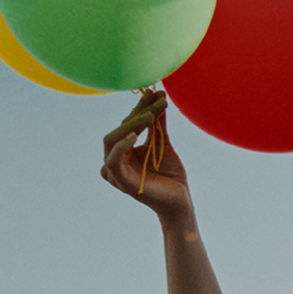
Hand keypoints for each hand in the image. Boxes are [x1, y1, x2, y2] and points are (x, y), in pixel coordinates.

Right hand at [100, 91, 191, 222]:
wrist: (180, 201)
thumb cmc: (170, 175)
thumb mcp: (163, 143)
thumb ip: (158, 123)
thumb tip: (158, 96)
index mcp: (122, 151)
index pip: (126, 124)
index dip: (140, 107)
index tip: (156, 92)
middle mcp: (114, 160)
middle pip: (119, 129)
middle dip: (137, 113)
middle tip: (155, 100)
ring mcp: (116, 172)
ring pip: (112, 141)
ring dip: (131, 126)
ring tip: (150, 115)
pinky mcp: (122, 182)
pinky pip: (113, 162)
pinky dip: (121, 147)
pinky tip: (134, 135)